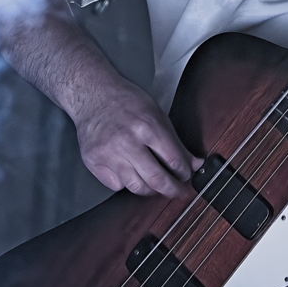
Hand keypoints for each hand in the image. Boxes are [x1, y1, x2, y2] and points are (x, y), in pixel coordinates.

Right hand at [70, 73, 198, 197]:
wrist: (92, 95)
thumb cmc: (126, 101)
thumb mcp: (157, 114)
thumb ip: (175, 142)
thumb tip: (195, 164)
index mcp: (147, 127)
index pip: (174, 160)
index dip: (184, 173)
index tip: (186, 176)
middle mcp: (127, 142)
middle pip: (156, 180)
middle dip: (172, 190)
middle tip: (177, 191)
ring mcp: (109, 154)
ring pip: (136, 187)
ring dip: (150, 190)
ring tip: (155, 184)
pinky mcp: (94, 162)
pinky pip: (116, 185)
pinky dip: (126, 183)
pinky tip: (130, 172)